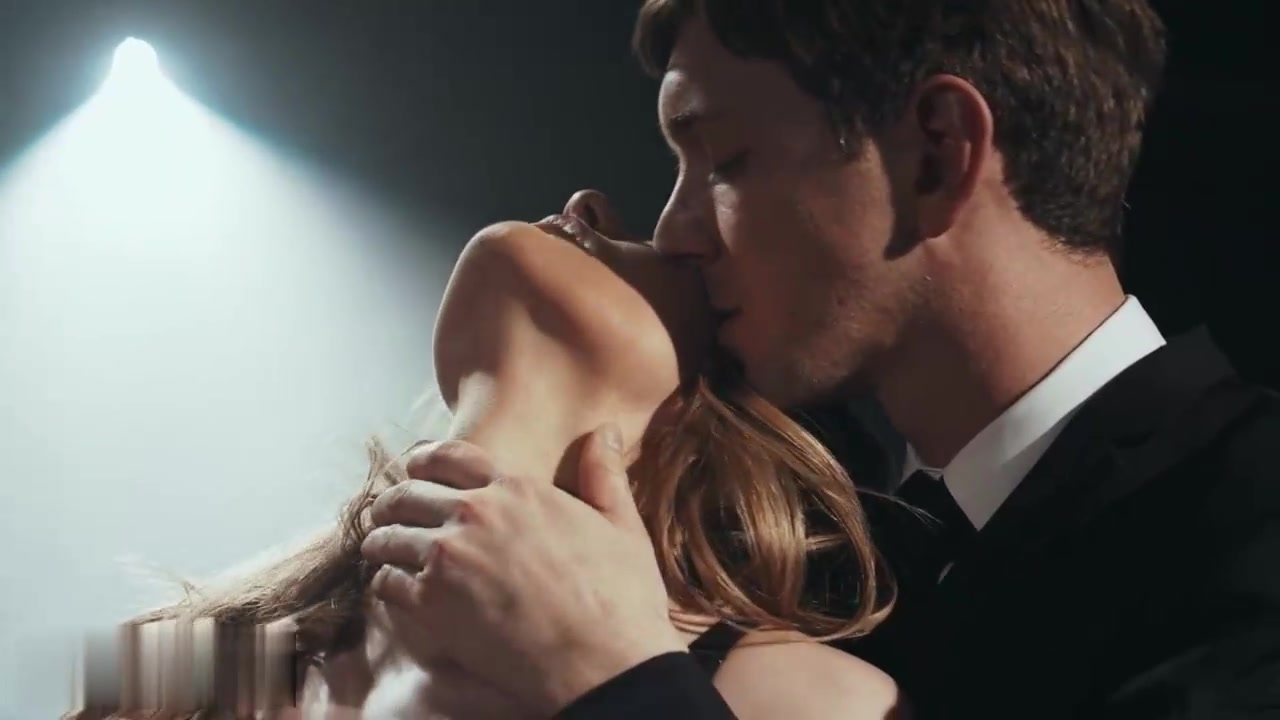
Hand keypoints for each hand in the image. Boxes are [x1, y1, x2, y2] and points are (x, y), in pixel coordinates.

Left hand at [359, 425, 685, 714]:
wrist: (603, 662)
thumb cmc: (619, 598)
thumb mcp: (622, 526)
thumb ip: (604, 475)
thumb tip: (605, 432)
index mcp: (518, 488)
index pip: (451, 456)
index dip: (425, 460)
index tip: (414, 468)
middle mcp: (475, 513)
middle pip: (409, 493)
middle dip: (394, 501)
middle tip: (387, 512)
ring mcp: (448, 557)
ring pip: (389, 536)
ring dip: (382, 540)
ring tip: (380, 549)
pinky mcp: (431, 604)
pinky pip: (386, 583)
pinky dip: (383, 583)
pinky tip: (390, 588)